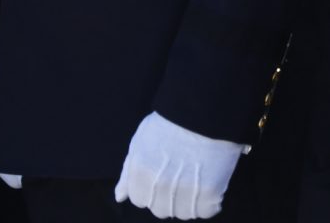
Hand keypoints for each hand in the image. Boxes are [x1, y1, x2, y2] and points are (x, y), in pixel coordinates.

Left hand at [114, 111, 242, 218]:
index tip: (157, 178)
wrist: (199, 116)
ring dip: (187, 202)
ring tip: (192, 181)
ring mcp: (186, 192)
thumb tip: (119, 197)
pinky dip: (206, 203)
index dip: (147, 190)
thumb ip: (127, 173)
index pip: (139, 200)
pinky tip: (205, 185)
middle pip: (161, 210)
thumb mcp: (138, 144)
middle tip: (176, 178)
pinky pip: (205, 211)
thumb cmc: (166, 126)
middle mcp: (160, 187)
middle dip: (165, 198)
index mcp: (140, 174)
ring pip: (184, 214)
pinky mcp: (210, 193)